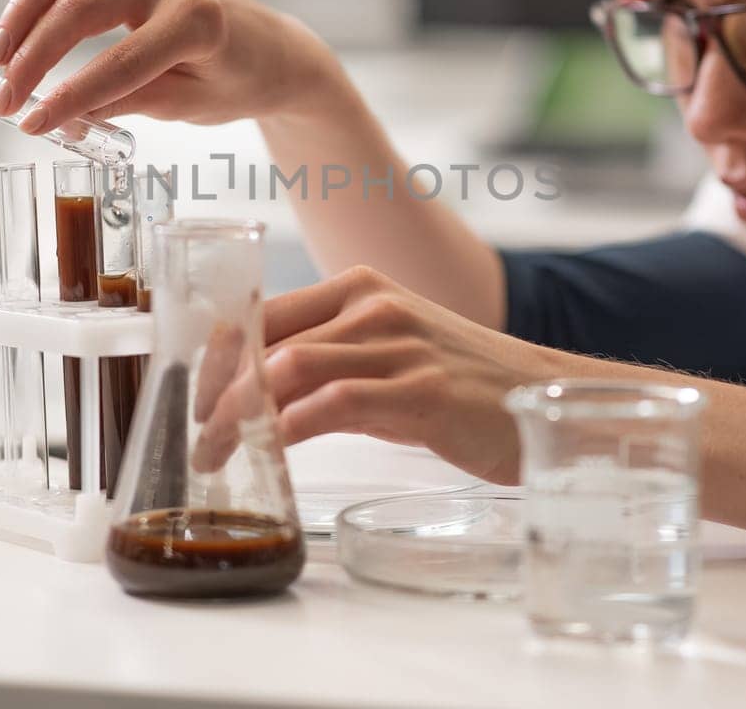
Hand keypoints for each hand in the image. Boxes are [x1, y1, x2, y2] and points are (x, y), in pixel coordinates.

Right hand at [0, 0, 342, 130]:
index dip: (69, 98)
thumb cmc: (237, 82)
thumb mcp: (189, 107)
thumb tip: (61, 116)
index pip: (116, 64)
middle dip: (33, 58)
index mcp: (196, 21)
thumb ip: (127, 102)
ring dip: (22, 10)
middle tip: (5, 101)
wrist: (272, 51)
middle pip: (79, 10)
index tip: (30, 126)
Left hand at [193, 266, 577, 483]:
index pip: (262, 311)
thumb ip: (336, 355)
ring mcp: (397, 346)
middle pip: (263, 340)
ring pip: (287, 370)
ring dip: (238, 417)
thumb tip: (265, 388)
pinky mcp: (419, 393)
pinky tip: (267, 456)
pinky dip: (287, 431)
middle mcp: (373, 307)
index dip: (217, 355)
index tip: (192, 395)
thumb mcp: (394, 351)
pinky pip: (331, 407)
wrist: (553, 395)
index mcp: (359, 289)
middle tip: (192, 436)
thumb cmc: (467, 384)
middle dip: (215, 392)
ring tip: (216, 455)